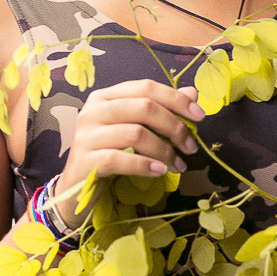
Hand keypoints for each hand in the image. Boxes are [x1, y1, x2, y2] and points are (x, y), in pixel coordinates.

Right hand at [53, 79, 201, 225]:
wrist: (76, 188)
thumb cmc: (109, 154)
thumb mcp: (135, 129)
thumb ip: (161, 110)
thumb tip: (193, 93)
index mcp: (106, 96)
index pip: (146, 87)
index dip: (176, 99)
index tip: (199, 116)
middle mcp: (93, 110)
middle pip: (144, 107)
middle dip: (174, 127)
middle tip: (191, 147)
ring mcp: (86, 135)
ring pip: (135, 134)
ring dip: (164, 151)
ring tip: (178, 165)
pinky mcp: (84, 160)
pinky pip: (119, 159)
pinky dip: (144, 165)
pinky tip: (159, 171)